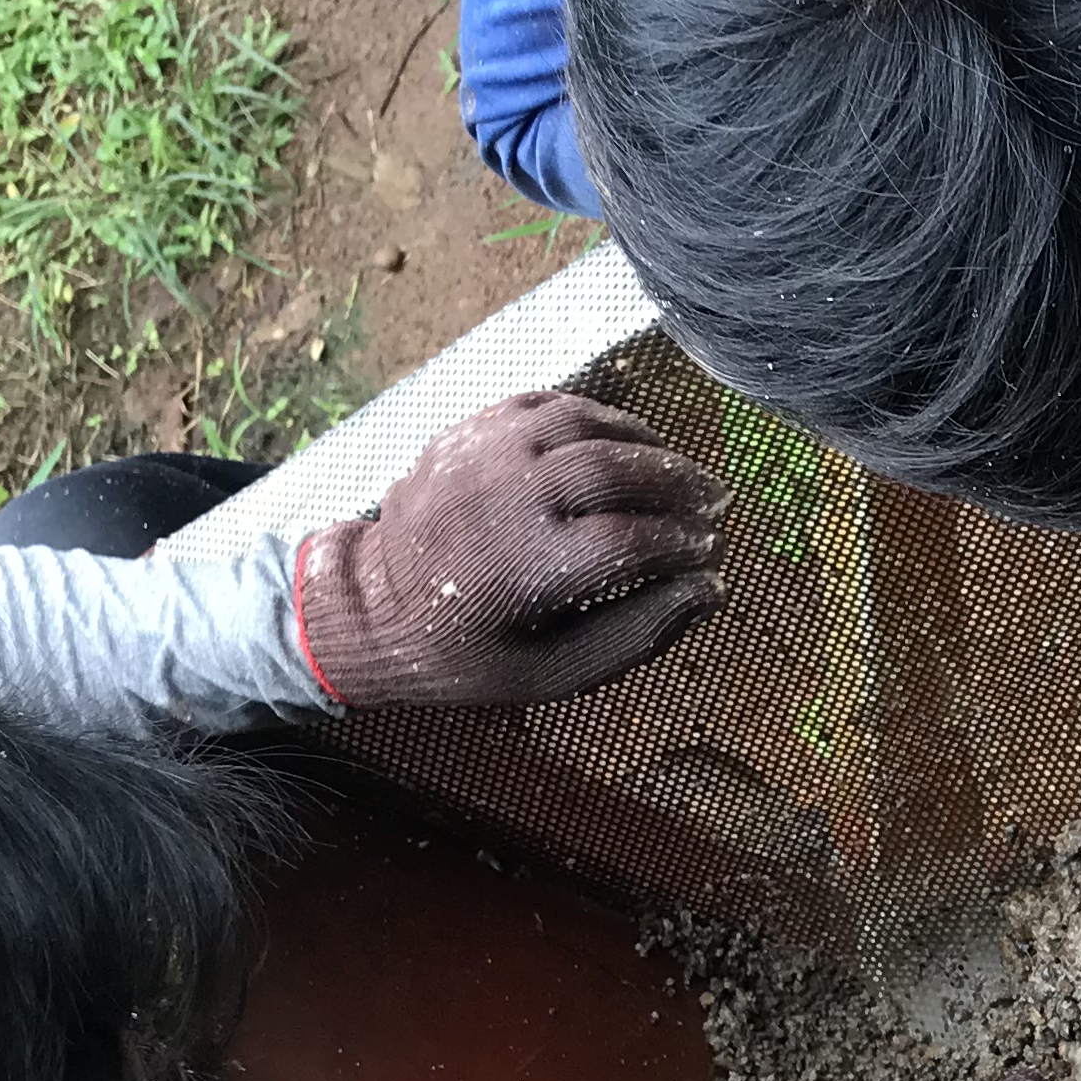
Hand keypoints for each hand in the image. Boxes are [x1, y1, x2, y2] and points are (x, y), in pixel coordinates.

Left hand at [291, 391, 728, 709]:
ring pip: (585, 423)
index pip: (631, 539)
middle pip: (615, 469)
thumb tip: (708, 593)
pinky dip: (597, 418)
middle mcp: (503, 498)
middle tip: (715, 502)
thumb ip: (634, 636)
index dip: (683, 543)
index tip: (711, 552)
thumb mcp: (548, 675)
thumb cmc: (463, 654)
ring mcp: (481, 454)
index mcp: (523, 567)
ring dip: (646, 442)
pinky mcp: (469, 431)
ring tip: (678, 469)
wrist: (365, 610)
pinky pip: (547, 405)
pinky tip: (624, 442)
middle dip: (678, 484)